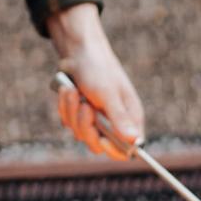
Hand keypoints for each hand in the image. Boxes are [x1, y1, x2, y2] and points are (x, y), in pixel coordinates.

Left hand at [45, 4, 143, 160]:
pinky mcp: (80, 114)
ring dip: (72, 112)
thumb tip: (135, 143)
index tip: (101, 139)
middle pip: (98, 145)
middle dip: (86, 125)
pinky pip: (68, 123)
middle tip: (85, 106)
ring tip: (74, 90)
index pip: (127, 150)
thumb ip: (120, 119)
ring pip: (79, 133)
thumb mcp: (109, 94)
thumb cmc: (98, 69)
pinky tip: (68, 90)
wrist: (78, 51)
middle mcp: (114, 121)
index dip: (114, 150)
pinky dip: (65, 107)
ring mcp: (96, 119)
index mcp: (129, 118)